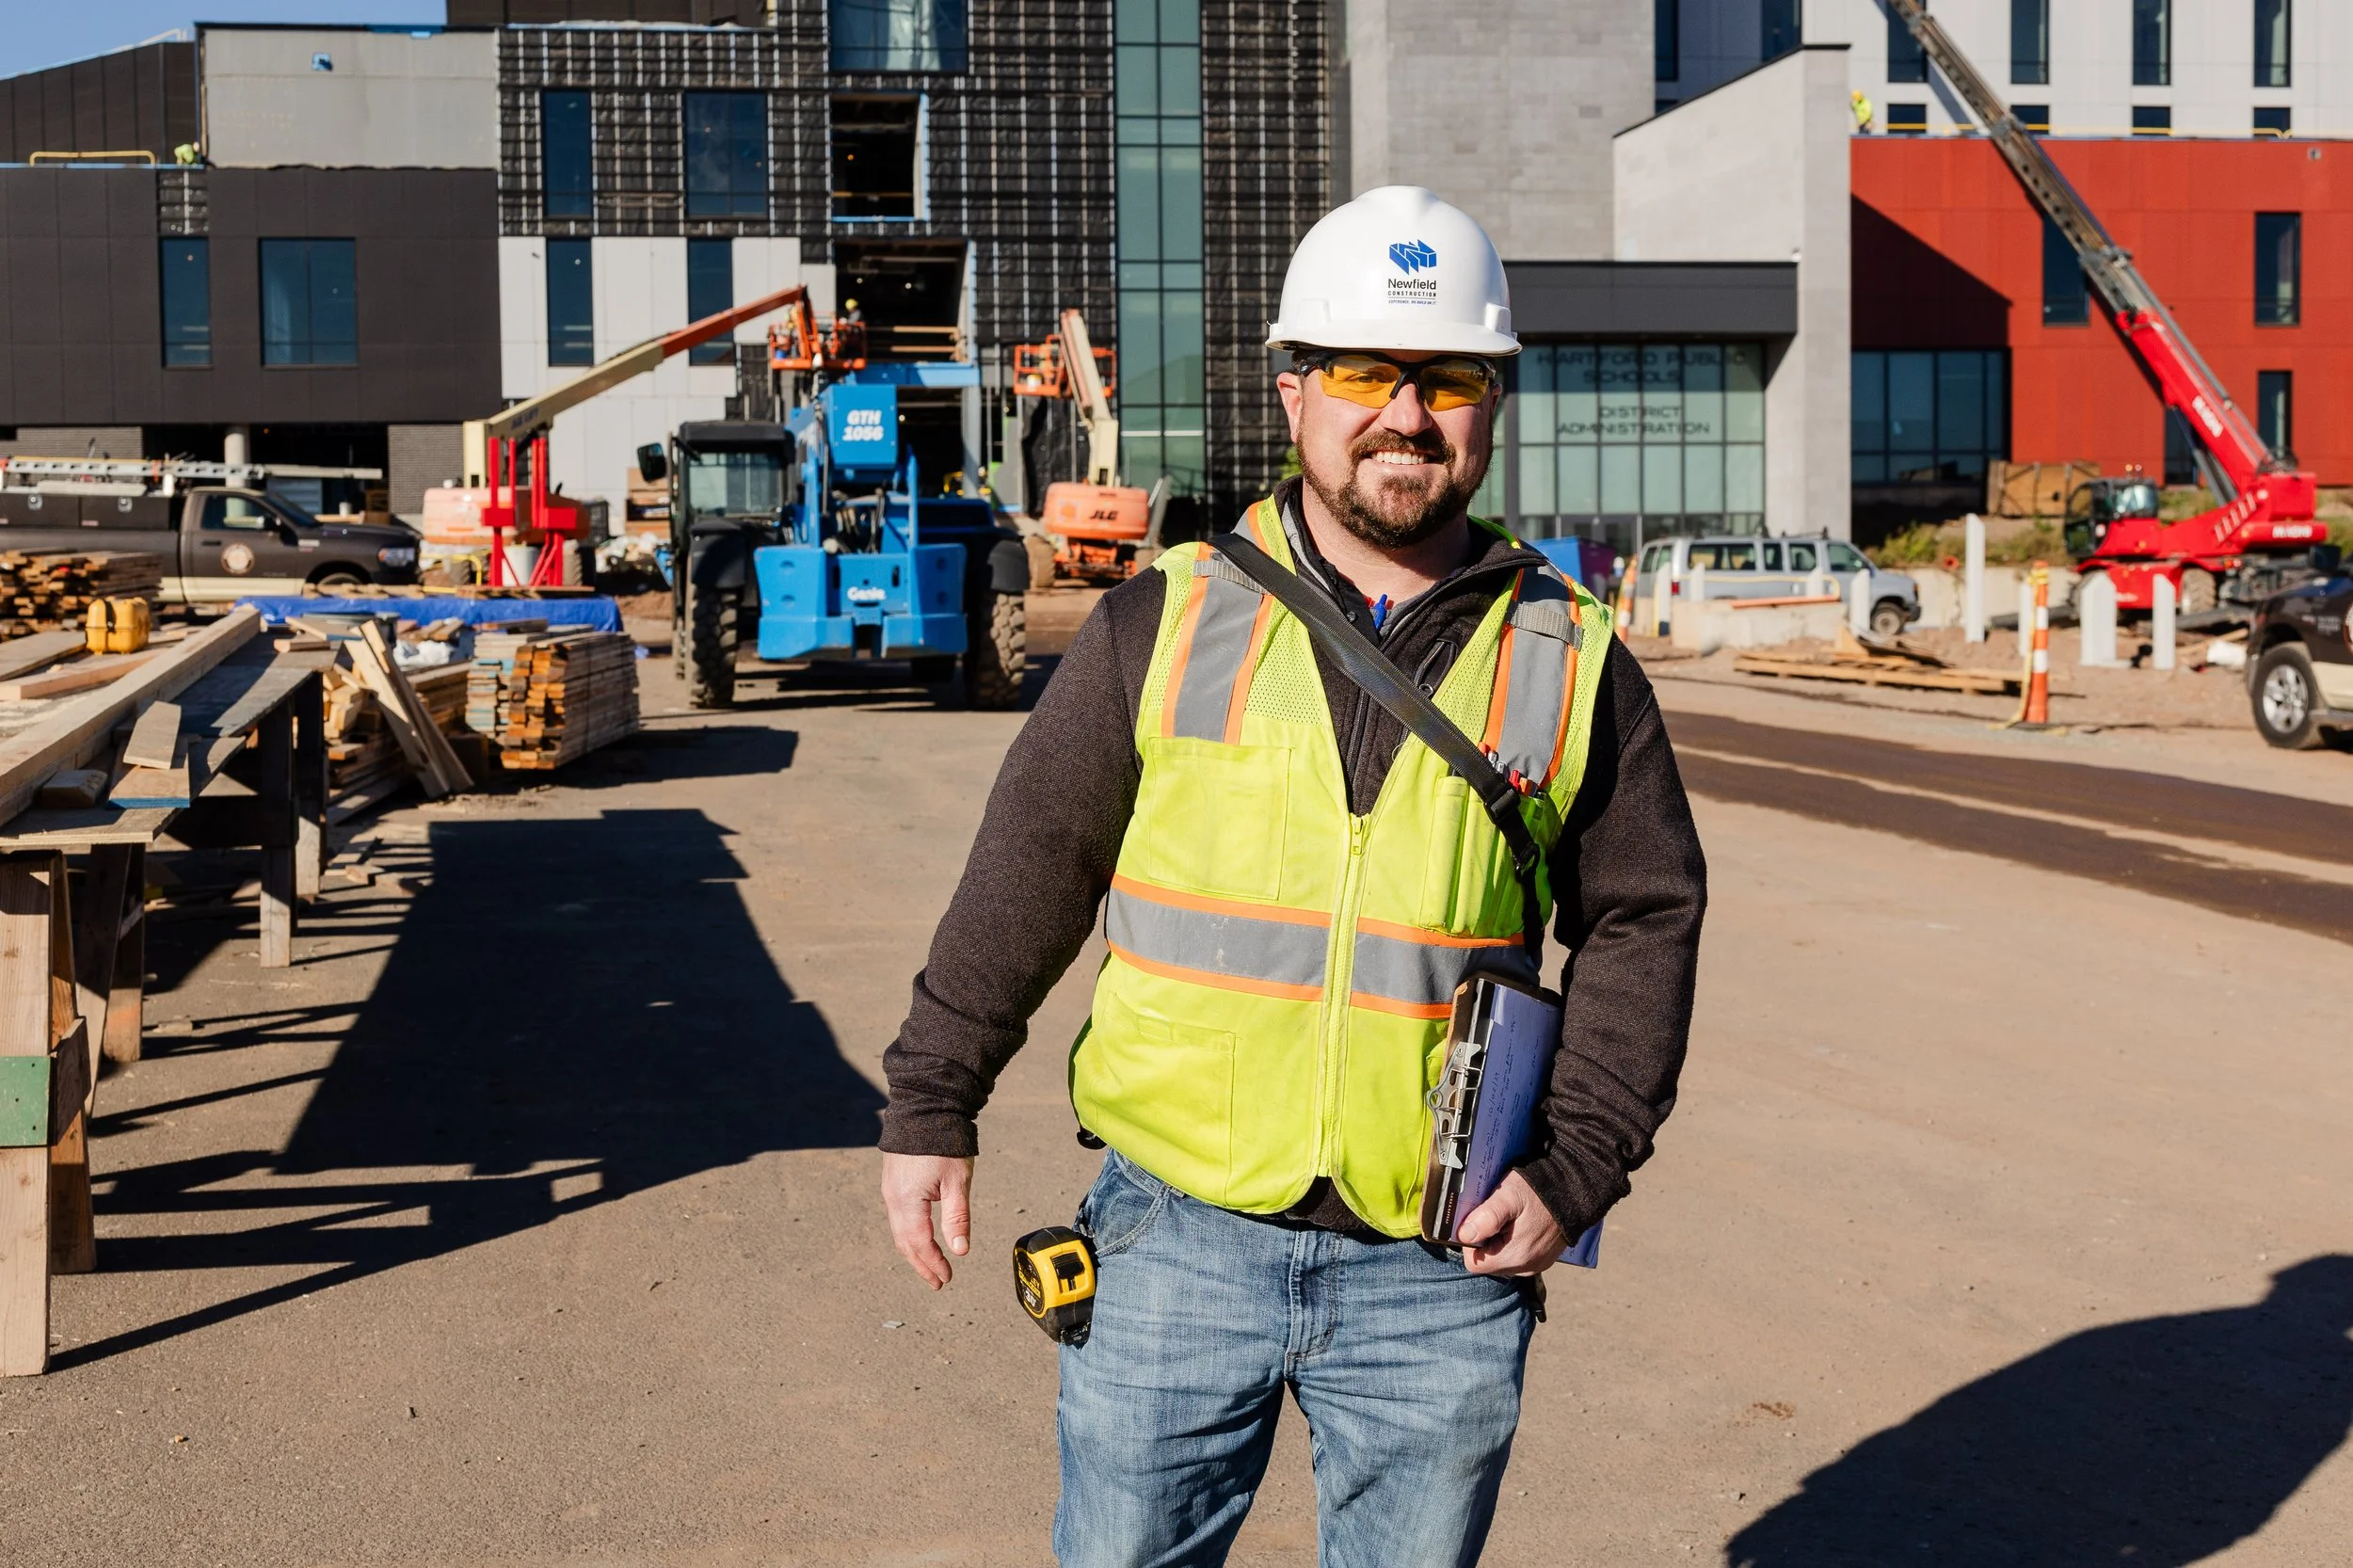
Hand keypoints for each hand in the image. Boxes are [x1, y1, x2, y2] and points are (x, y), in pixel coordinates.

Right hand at [881, 1153, 974, 1288]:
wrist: (924, 1109)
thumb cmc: (944, 1143)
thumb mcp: (957, 1182)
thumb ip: (957, 1217)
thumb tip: (959, 1251)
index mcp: (908, 1201)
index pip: (920, 1243)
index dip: (933, 1264)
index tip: (945, 1279)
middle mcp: (893, 1199)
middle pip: (905, 1242)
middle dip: (921, 1264)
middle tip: (937, 1282)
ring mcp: (889, 1190)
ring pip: (899, 1231)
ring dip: (914, 1252)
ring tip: (929, 1266)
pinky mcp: (892, 1182)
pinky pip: (897, 1218)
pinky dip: (909, 1235)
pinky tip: (919, 1239)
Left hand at [1456, 1170, 1567, 1276]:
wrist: (1575, 1190)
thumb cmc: (1540, 1191)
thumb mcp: (1509, 1196)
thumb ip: (1486, 1218)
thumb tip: (1464, 1235)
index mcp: (1515, 1257)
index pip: (1474, 1263)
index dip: (1470, 1242)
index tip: (1479, 1221)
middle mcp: (1526, 1268)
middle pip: (1488, 1262)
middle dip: (1486, 1241)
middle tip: (1497, 1216)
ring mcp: (1536, 1265)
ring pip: (1502, 1260)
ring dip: (1499, 1242)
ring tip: (1511, 1218)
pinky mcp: (1543, 1260)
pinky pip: (1518, 1257)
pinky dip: (1514, 1243)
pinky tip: (1521, 1224)